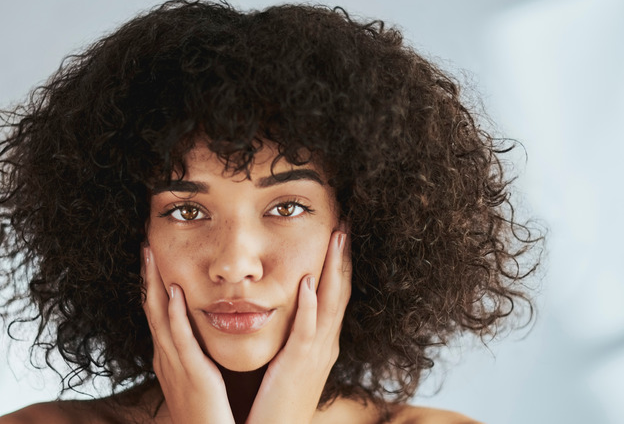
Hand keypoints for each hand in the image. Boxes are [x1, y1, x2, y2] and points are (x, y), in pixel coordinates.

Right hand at [142, 246, 235, 423]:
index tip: (151, 255)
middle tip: (144, 243)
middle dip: (145, 275)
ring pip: (158, 317)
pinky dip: (174, 314)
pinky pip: (179, 339)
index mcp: (167, 356)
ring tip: (150, 255)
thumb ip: (196, 353)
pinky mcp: (191, 374)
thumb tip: (200, 330)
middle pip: (150, 307)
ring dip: (153, 284)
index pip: (155, 311)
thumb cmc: (206, 414)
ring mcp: (174, 365)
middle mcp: (165, 357)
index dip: (151, 282)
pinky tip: (172, 292)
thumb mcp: (197, 377)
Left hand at [246, 231, 351, 423]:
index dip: (338, 261)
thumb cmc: (278, 400)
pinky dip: (309, 307)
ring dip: (333, 270)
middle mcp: (325, 344)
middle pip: (339, 290)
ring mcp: (315, 354)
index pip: (334, 292)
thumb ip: (294, 334)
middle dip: (343, 256)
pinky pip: (306, 332)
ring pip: (329, 304)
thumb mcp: (291, 361)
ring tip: (336, 238)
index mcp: (322, 341)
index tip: (338, 231)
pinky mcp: (298, 366)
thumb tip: (289, 304)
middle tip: (345, 222)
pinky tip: (307, 284)